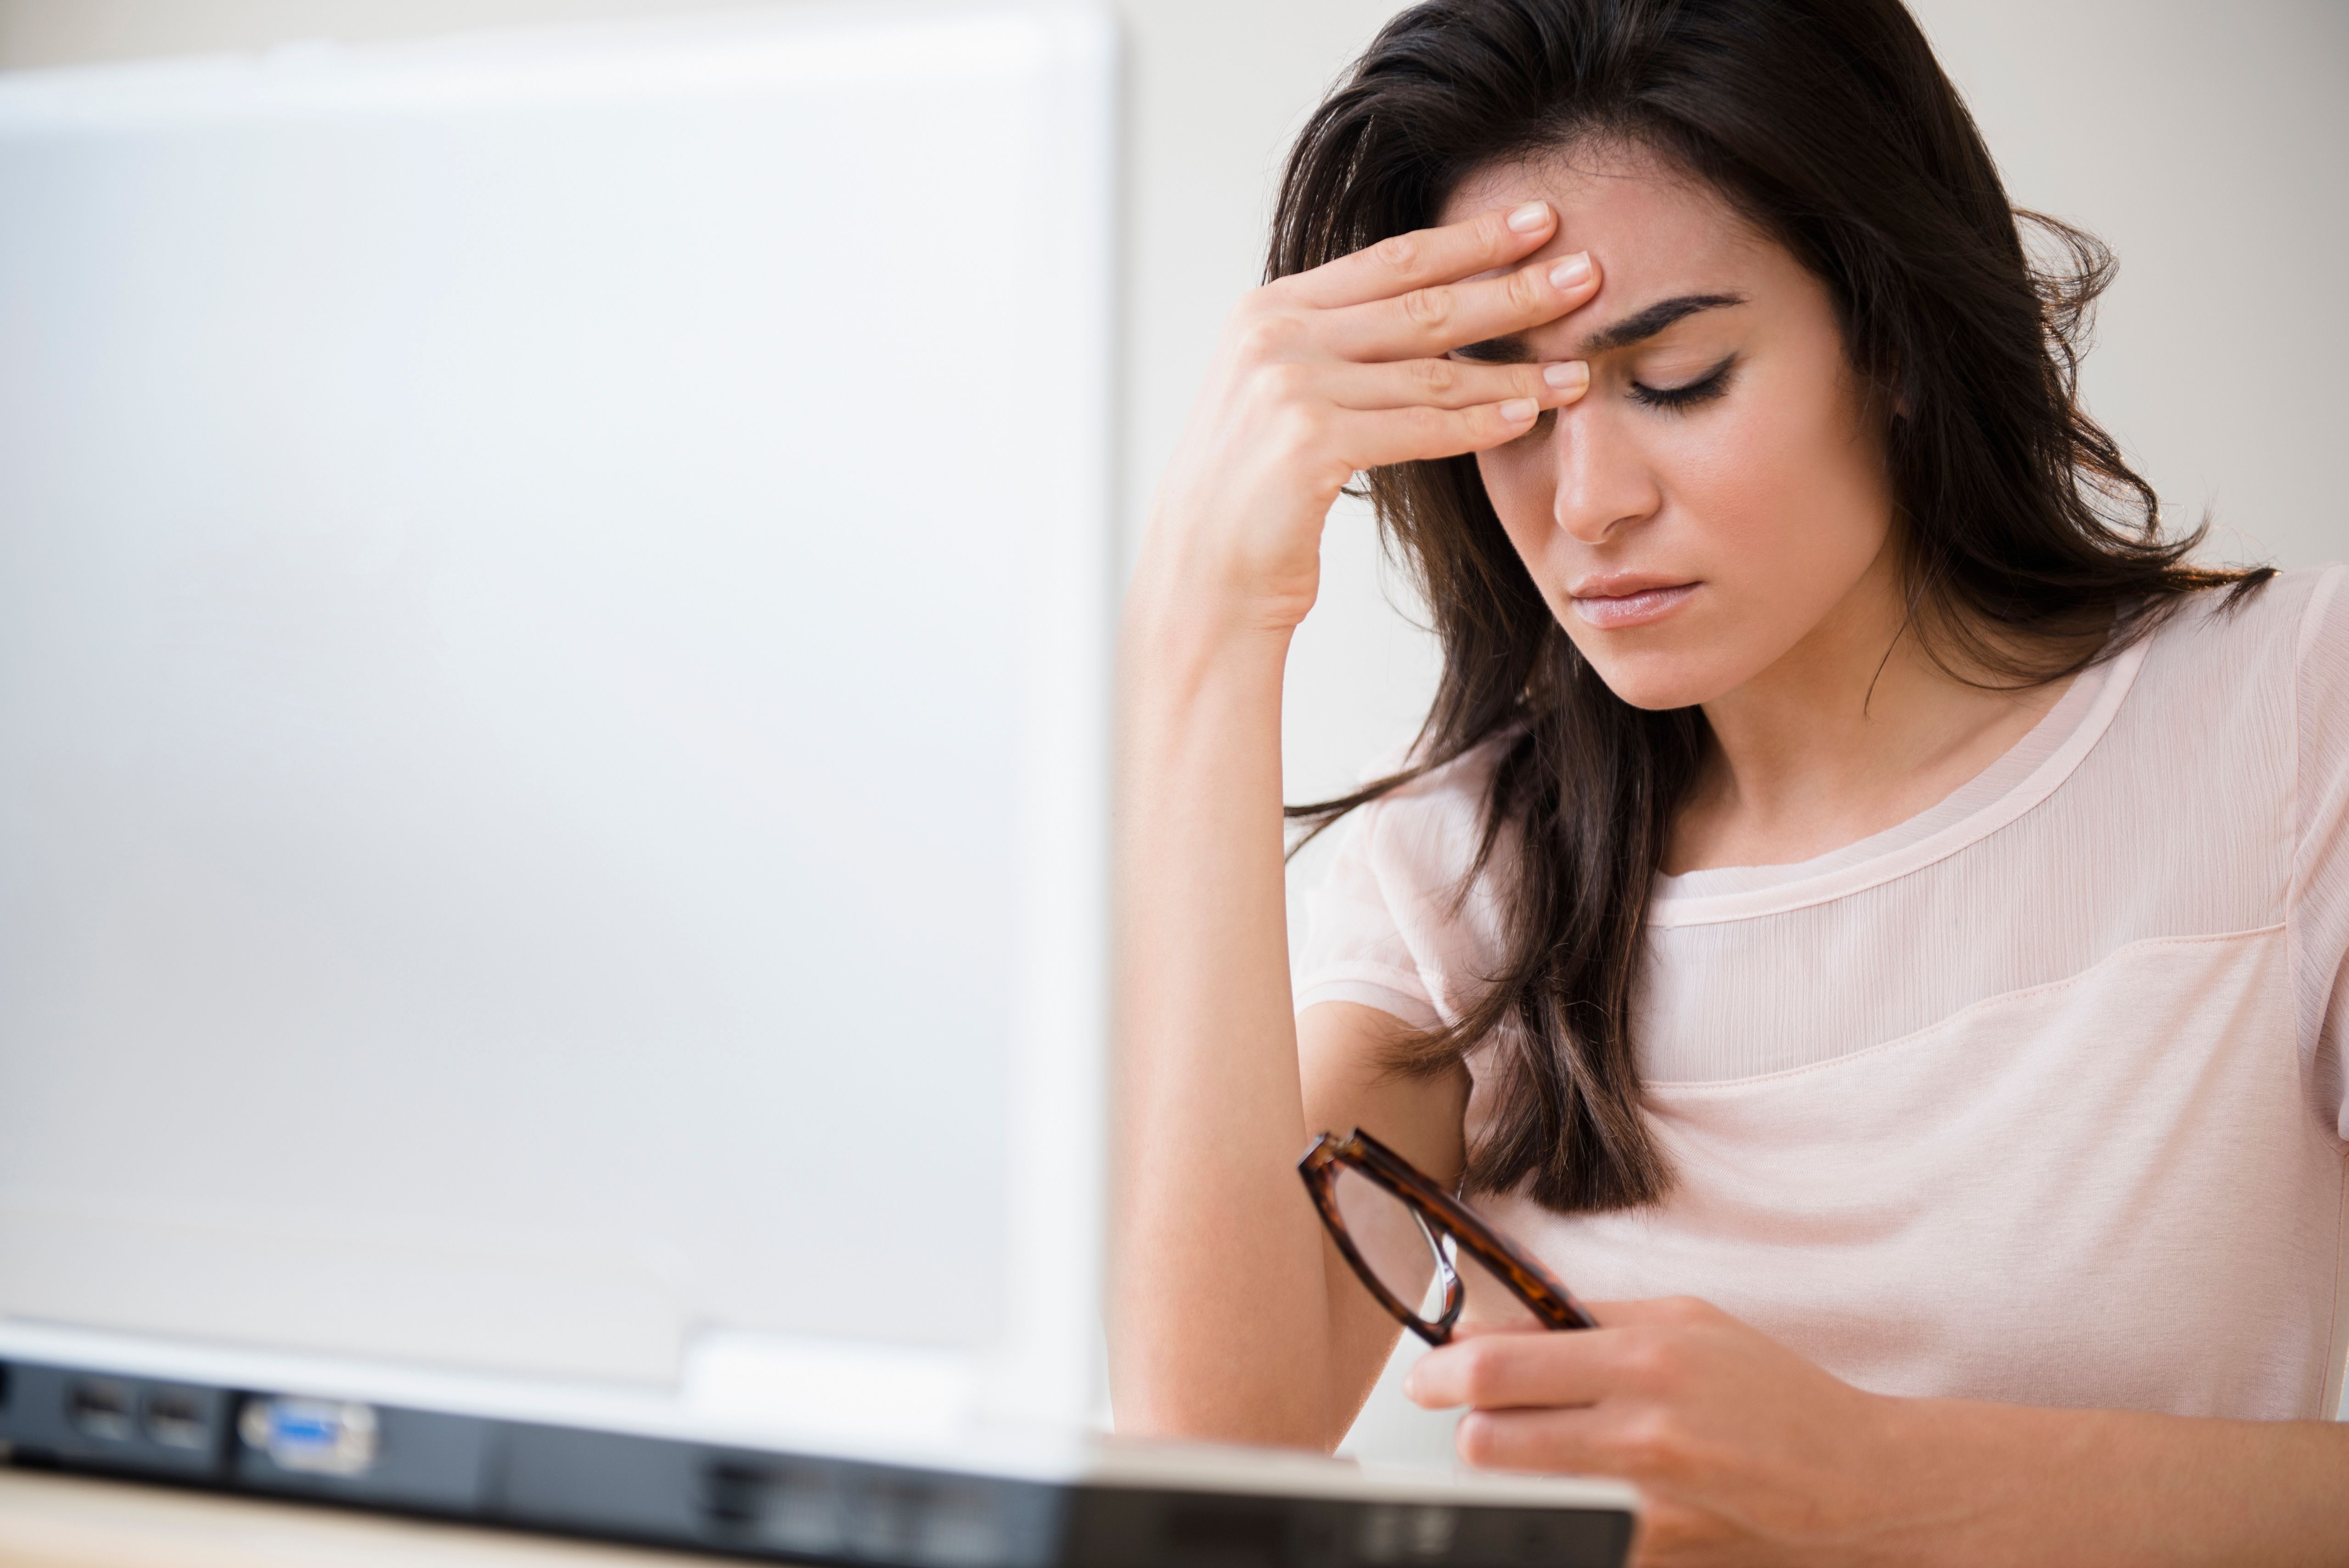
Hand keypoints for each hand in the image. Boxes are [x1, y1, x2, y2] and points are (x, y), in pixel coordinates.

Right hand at [1136, 201, 1599, 637]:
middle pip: (1422, 303)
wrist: (1201, 577)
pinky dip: (1481, 422)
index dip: (1471, 239)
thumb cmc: (1253, 498)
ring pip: (1432, 370)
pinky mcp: (1309, 440)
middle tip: (1589, 272)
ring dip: (1516, 369)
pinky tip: (1530, 416)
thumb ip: (1336, 348)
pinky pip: (1420, 427)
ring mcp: (1289, 384)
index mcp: (1269, 310)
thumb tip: (1431, 317)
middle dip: (1514, 287)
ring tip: (1579, 367)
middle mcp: (1276, 334)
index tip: (1538, 220)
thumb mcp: (1281, 398)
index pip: (1390, 261)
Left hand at [1406, 1297, 1926, 1567]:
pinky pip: (1572, 1532)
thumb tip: (1499, 1324)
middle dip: (1469, 1428)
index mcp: (1645, 1361)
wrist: (1857, 1482)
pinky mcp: (1653, 1556)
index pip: (1499, 1367)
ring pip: (1520, 1495)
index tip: (1425, 1375)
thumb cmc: (1772, 1392)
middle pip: (1489, 1442)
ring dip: (1512, 1473)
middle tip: (1479, 1418)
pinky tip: (1594, 1492)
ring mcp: (1645, 1509)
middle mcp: (1640, 1436)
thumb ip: (1589, 1321)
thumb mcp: (1687, 1321)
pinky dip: (1565, 1513)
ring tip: (1543, 1452)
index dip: (1443, 1371)